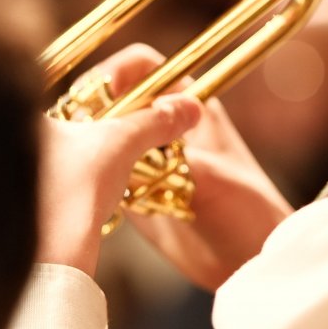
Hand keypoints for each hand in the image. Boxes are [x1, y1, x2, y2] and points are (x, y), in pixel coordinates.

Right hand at [40, 46, 292, 289]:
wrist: (250, 261)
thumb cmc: (247, 210)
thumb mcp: (209, 176)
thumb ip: (166, 156)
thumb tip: (122, 142)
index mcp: (188, 103)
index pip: (142, 67)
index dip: (117, 72)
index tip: (99, 94)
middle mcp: (162, 124)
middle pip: (114, 99)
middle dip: (92, 110)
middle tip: (77, 132)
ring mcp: (145, 156)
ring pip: (103, 136)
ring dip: (89, 145)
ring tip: (80, 163)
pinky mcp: (133, 190)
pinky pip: (102, 173)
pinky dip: (91, 177)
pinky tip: (87, 189)